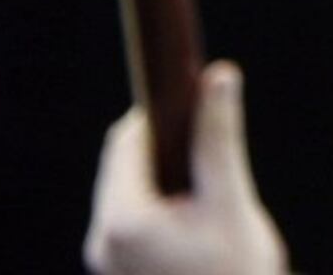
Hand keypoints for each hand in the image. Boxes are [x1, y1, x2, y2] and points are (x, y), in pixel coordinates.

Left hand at [84, 62, 289, 274]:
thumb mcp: (232, 202)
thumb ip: (218, 138)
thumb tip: (218, 76)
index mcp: (122, 220)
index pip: (127, 140)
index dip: (163, 115)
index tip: (198, 104)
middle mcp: (101, 241)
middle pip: (125, 166)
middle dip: (167, 151)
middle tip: (214, 163)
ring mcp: (107, 263)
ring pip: (131, 195)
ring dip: (168, 182)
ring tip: (213, 204)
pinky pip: (134, 224)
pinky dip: (163, 211)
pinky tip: (200, 228)